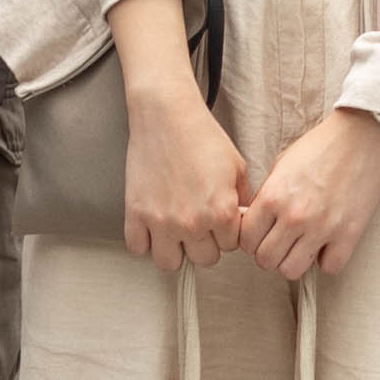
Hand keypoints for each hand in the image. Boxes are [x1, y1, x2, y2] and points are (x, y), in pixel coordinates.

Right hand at [124, 72, 250, 270]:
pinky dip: (145, 242)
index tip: (218, 218)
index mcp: (221, 212)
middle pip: (204, 259)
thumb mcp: (237, 167)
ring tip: (176, 232)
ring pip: (170, 264)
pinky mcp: (136, 214)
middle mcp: (192, 222)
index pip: (231, 246)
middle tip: (199, 223)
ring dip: (175, 250)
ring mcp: (161, 221)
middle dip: (204, 243)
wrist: (167, 115)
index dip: (227, 232)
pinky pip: (138, 249)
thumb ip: (243, 200)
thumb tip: (243, 221)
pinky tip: (153, 227)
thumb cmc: (202, 136)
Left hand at [240, 109, 379, 279]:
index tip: (261, 236)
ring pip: (291, 270)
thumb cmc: (322, 146)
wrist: (362, 135)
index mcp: (273, 197)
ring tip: (303, 246)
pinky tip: (329, 244)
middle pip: (265, 260)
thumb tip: (257, 221)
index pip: (246, 240)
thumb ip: (267, 195)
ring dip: (294, 261)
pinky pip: (330, 267)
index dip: (251, 240)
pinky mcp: (349, 234)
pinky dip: (328, 259)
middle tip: (281, 242)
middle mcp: (294, 216)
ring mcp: (322, 228)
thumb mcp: (282, 165)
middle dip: (270, 253)